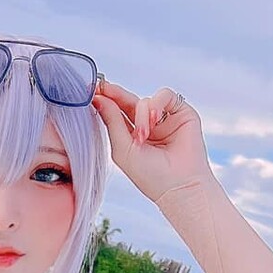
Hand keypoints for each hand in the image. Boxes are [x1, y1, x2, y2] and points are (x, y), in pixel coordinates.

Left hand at [91, 79, 215, 203]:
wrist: (179, 185)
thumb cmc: (150, 175)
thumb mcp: (122, 149)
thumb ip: (112, 121)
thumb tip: (98, 98)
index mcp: (131, 135)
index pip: (116, 113)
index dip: (105, 101)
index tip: (92, 91)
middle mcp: (147, 124)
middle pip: (127, 101)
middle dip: (115, 95)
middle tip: (103, 88)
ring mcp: (164, 118)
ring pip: (144, 101)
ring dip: (141, 116)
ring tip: (143, 136)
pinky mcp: (181, 112)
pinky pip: (165, 95)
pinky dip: (157, 104)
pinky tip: (155, 120)